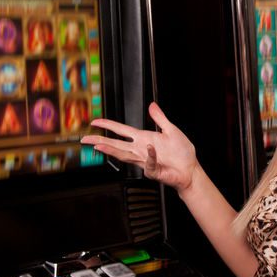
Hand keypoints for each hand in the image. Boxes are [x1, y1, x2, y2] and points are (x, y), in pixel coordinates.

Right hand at [80, 102, 198, 191]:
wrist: (190, 170)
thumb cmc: (182, 153)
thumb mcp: (172, 130)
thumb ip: (160, 118)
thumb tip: (152, 105)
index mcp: (144, 139)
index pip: (122, 131)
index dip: (108, 126)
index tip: (95, 122)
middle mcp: (141, 150)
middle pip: (116, 144)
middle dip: (100, 141)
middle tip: (85, 138)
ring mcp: (145, 161)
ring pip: (124, 155)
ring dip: (112, 150)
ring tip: (100, 145)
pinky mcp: (153, 171)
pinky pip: (149, 163)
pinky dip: (150, 156)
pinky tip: (149, 148)